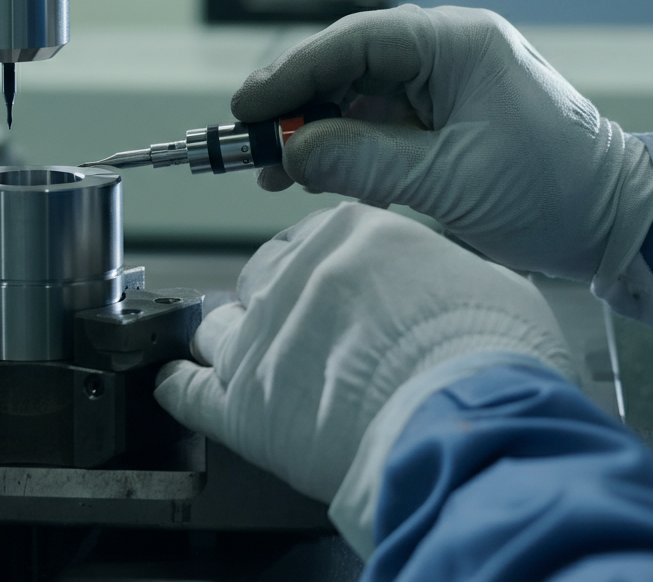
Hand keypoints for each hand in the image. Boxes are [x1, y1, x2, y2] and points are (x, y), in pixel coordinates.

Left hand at [154, 202, 571, 505]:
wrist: (464, 429)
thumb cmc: (489, 360)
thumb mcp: (488, 285)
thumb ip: (440, 273)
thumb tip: (441, 283)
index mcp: (352, 234)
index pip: (315, 240)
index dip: (324, 271)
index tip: (332, 289)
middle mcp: (295, 274)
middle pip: (262, 276)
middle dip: (275, 300)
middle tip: (302, 331)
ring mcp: (259, 336)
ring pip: (219, 324)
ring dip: (226, 337)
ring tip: (234, 353)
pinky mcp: (239, 402)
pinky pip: (187, 387)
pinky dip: (178, 385)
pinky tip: (172, 384)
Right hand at [232, 4, 652, 282]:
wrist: (617, 224)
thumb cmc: (554, 193)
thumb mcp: (448, 180)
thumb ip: (360, 163)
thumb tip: (290, 153)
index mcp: (456, 44)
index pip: (354, 42)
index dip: (293, 72)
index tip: (248, 106)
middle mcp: (446, 53)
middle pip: (347, 66)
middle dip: (296, 106)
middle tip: (250, 141)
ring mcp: (444, 85)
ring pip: (356, 97)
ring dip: (314, 133)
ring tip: (274, 171)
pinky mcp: (442, 118)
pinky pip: (376, 125)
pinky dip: (343, 150)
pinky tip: (313, 175)